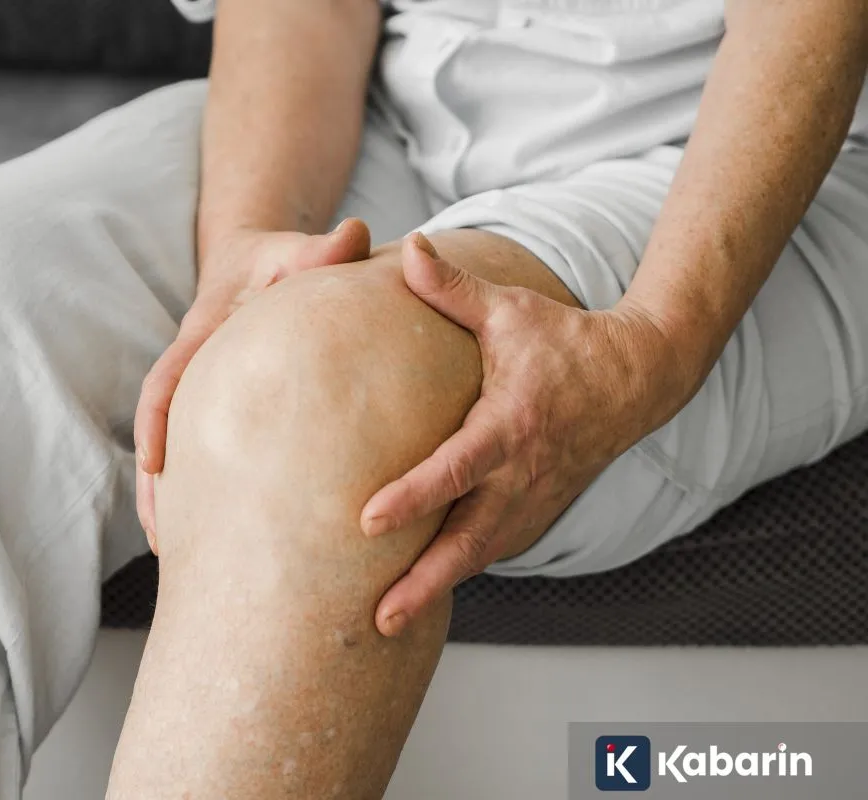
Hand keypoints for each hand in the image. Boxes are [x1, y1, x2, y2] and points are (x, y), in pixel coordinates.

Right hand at [134, 219, 372, 551]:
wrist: (259, 263)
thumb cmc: (280, 258)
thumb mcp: (296, 249)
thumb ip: (320, 249)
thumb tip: (355, 235)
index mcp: (202, 334)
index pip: (168, 378)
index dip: (157, 419)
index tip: (154, 462)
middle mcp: (198, 371)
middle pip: (163, 432)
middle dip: (156, 486)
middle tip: (160, 538)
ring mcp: (207, 396)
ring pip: (180, 454)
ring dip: (173, 502)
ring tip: (177, 557)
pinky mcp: (222, 412)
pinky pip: (207, 455)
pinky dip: (207, 495)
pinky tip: (223, 537)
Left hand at [362, 233, 690, 635]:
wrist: (636, 379)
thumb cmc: (563, 340)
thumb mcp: (510, 310)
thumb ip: (453, 287)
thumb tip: (405, 245)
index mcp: (510, 425)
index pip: (455, 469)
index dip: (412, 497)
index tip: (366, 522)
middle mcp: (522, 474)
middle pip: (469, 541)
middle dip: (425, 583)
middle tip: (379, 619)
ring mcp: (534, 499)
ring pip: (482, 555)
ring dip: (439, 590)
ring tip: (389, 624)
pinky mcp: (538, 511)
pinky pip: (495, 548)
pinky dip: (462, 572)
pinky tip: (423, 591)